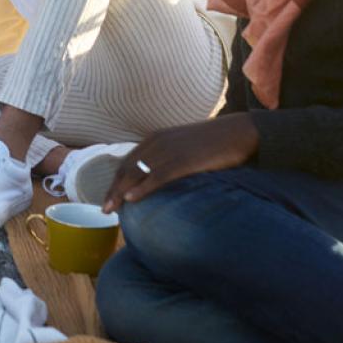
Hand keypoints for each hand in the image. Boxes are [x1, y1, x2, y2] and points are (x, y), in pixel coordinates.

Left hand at [102, 114, 259, 213]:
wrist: (238, 132)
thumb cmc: (213, 144)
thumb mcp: (182, 147)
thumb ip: (167, 159)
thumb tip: (155, 179)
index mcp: (155, 139)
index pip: (127, 162)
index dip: (115, 181)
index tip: (108, 198)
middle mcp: (157, 142)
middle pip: (127, 168)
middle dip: (113, 190)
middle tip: (104, 209)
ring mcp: (170, 150)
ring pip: (137, 172)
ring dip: (121, 192)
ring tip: (110, 209)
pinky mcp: (184, 160)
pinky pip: (158, 176)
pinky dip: (143, 187)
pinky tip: (132, 199)